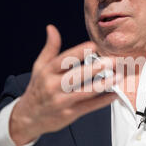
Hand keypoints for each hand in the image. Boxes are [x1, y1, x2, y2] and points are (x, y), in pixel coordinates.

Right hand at [10, 25, 118, 145]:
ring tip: (117, 77)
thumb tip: (51, 28)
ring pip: (85, 92)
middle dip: (95, 68)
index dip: (78, 53)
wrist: (29, 117)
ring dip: (102, 85)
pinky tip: (113, 94)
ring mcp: (61, 101)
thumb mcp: (39, 67)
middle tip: (111, 61)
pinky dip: (102, 101)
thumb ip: (50, 48)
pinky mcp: (69, 114)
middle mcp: (53, 87)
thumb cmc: (38, 89)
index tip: (93, 45)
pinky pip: (88, 107)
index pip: (63, 60)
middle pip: (76, 76)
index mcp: (47, 72)